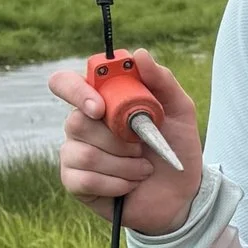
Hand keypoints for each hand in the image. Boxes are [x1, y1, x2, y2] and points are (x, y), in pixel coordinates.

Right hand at [51, 50, 202, 235]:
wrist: (182, 192)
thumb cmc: (176, 147)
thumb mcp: (179, 110)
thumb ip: (162, 80)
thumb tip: (139, 55)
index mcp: (100, 100)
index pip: (65, 83)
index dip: (76, 92)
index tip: (100, 108)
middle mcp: (81, 124)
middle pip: (75, 122)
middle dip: (117, 140)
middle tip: (141, 146)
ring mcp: (75, 153)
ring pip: (84, 154)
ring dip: (124, 165)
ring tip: (143, 169)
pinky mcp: (75, 182)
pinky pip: (84, 180)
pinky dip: (116, 184)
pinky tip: (130, 185)